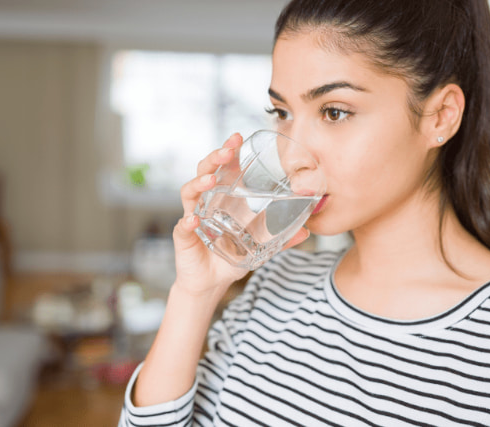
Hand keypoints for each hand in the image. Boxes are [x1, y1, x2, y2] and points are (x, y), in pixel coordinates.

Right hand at [172, 133, 309, 297]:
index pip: (223, 169)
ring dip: (199, 183)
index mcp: (221, 199)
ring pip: (190, 193)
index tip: (238, 138)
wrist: (210, 283)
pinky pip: (182, 227)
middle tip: (227, 150)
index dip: (228, 152)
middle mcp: (204, 203)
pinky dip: (187, 223)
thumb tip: (307, 231)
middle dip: (214, 159)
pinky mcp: (184, 238)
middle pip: (204, 172)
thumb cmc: (230, 258)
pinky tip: (193, 221)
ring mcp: (192, 218)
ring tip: (211, 180)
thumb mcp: (259, 247)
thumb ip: (281, 239)